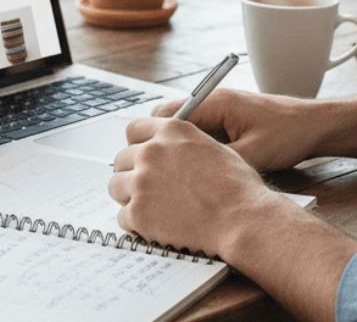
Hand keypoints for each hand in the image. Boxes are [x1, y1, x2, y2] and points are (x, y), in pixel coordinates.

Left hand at [109, 117, 288, 257]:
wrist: (241, 218)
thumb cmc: (236, 186)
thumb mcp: (212, 147)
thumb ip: (182, 144)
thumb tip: (166, 150)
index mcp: (172, 131)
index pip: (134, 129)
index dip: (138, 145)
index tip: (142, 158)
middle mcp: (152, 151)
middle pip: (121, 159)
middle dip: (132, 173)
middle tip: (149, 188)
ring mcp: (142, 182)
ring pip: (116, 186)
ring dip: (130, 197)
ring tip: (152, 208)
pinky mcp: (138, 212)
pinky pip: (123, 217)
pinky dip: (136, 224)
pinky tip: (156, 226)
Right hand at [152, 88, 323, 170]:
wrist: (316, 126)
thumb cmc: (289, 134)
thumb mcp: (253, 155)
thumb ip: (218, 163)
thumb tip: (187, 177)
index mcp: (217, 103)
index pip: (168, 114)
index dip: (155, 139)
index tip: (150, 164)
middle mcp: (216, 101)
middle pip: (172, 120)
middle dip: (165, 145)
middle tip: (165, 173)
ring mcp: (222, 110)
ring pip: (186, 128)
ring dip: (183, 148)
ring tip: (183, 174)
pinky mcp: (229, 120)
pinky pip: (202, 133)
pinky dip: (198, 149)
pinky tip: (204, 170)